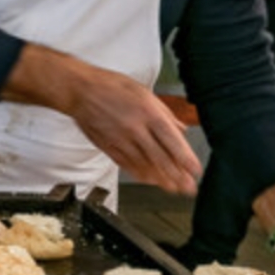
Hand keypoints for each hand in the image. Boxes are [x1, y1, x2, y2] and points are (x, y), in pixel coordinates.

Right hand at [3, 44, 201, 195]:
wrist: (78, 90)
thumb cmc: (109, 86)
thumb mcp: (143, 92)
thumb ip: (164, 112)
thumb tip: (180, 128)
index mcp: (148, 113)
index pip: (172, 141)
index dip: (186, 159)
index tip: (195, 170)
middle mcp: (136, 129)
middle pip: (160, 158)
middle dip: (177, 176)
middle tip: (188, 187)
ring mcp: (121, 140)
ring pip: (144, 165)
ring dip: (160, 180)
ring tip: (172, 189)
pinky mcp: (108, 146)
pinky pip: (127, 164)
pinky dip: (140, 174)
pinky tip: (149, 180)